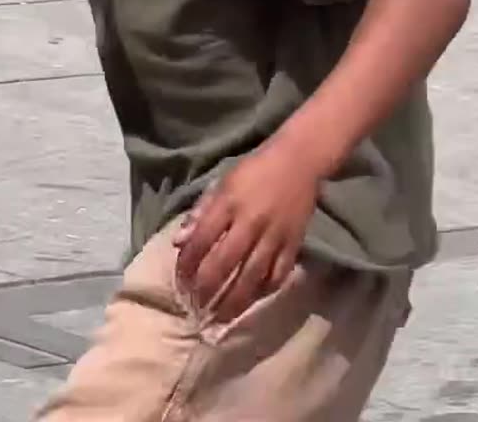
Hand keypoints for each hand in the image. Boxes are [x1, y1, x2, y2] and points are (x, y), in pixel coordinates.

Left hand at [174, 145, 321, 321]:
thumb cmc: (255, 171)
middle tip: (196, 307)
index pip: (201, 241)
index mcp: (229, 204)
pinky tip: (253, 300)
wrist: (300, 161)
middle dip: (207, 289)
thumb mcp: (223, 183)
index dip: (187, 265)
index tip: (180, 281)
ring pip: (251, 276)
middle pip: (224, 264)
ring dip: (234, 300)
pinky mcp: (294, 243)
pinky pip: (278, 274)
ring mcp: (274, 236)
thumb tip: (178, 242)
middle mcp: (251, 223)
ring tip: (221, 318)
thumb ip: (200, 213)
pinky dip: (264, 290)